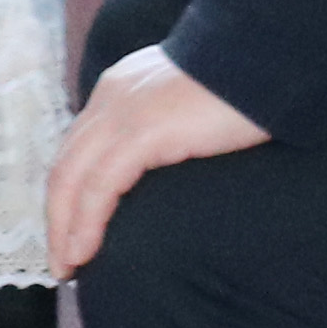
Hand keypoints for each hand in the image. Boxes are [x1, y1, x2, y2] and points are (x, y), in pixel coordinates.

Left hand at [43, 44, 271, 273]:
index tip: (72, 230)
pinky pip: (99, 187)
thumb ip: (169, 129)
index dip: (70, 192)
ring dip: (64, 229)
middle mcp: (109, 99)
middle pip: (65, 166)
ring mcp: (121, 114)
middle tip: (61, 261)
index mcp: (119, 91)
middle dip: (57, 217)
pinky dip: (86, 223)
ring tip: (68, 268)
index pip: (79, 148)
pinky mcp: (141, 132)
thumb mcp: (192, 106)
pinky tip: (84, 252)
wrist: (269, 59)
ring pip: (72, 180)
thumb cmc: (247, 88)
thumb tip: (171, 162)